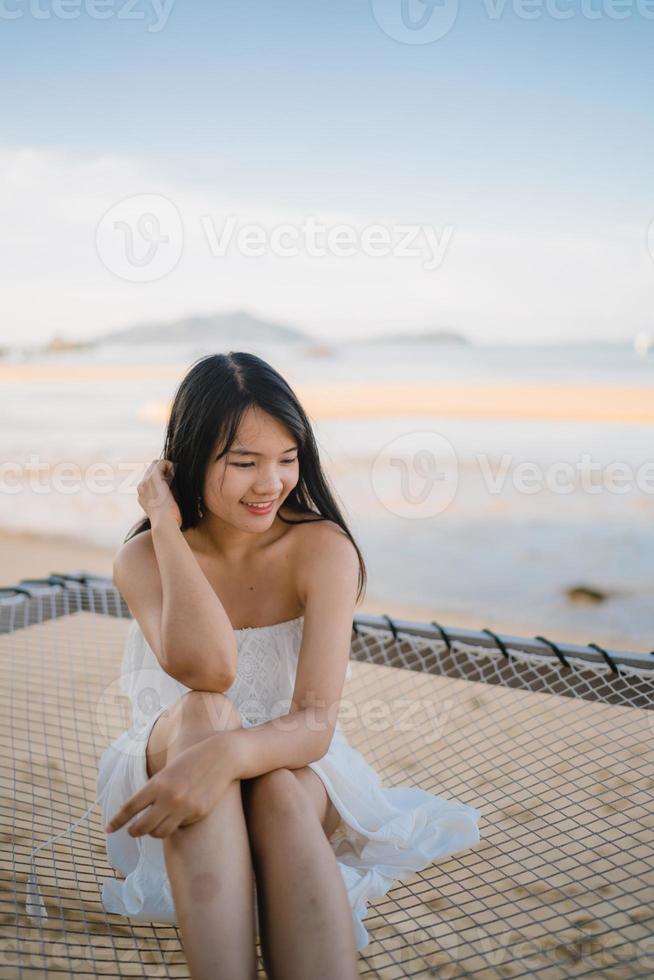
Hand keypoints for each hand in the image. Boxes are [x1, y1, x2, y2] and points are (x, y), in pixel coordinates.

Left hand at [105, 732, 237, 838]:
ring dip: (154, 831)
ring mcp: (184, 808)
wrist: (223, 756)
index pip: (130, 808)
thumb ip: (156, 791)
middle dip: (134, 831)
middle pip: (142, 827)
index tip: (108, 829)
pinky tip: (180, 813)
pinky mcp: (198, 814)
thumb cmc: (193, 760)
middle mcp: (169, 798)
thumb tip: (142, 814)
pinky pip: (179, 826)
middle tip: (132, 831)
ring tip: (155, 824)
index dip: (117, 820)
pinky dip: (175, 824)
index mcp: (158, 783)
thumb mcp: (169, 771)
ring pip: (159, 833)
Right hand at [137, 459, 181, 528]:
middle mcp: (141, 488)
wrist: (164, 524)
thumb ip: (168, 499)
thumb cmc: (169, 522)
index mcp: (143, 497)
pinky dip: (170, 465)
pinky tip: (175, 474)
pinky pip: (161, 462)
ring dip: (167, 467)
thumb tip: (177, 491)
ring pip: (155, 464)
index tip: (173, 484)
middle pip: (151, 470)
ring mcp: (145, 482)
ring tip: (175, 476)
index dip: (163, 479)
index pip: (150, 481)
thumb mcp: (166, 511)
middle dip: (164, 471)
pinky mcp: (153, 478)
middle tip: (175, 479)